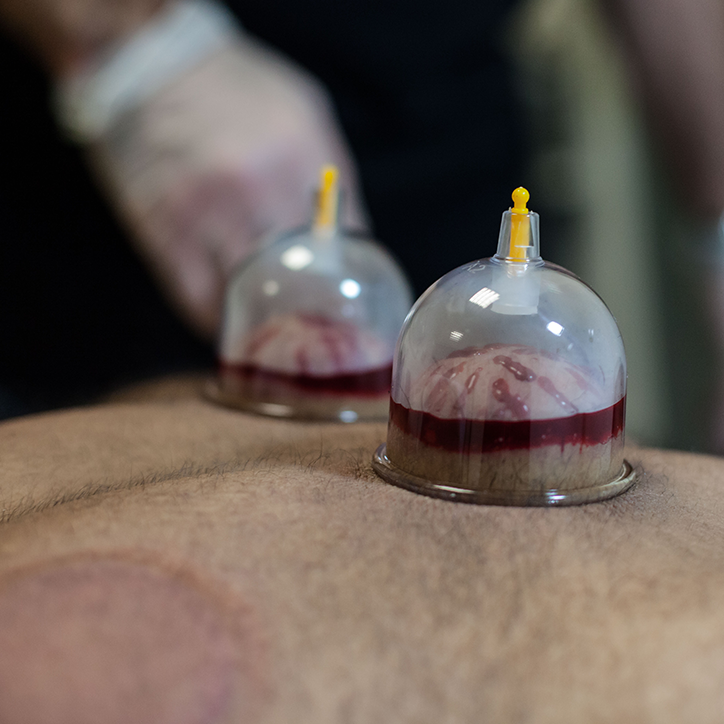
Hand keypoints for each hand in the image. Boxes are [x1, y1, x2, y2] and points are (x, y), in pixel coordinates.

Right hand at [89, 36, 366, 338]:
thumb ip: (331, 174)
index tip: (349, 305)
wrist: (150, 66)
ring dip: (262, 324)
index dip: (350, 283)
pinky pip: (198, 300)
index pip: (345, 242)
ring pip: (247, 300)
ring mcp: (208, 215)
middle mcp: (258, 190)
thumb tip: (348, 237)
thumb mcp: (303, 115)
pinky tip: (229, 324)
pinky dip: (218, 319)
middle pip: (298, 281)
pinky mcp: (165, 236)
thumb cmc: (235, 90)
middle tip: (315, 332)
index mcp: (301, 156)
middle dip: (309, 314)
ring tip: (273, 335)